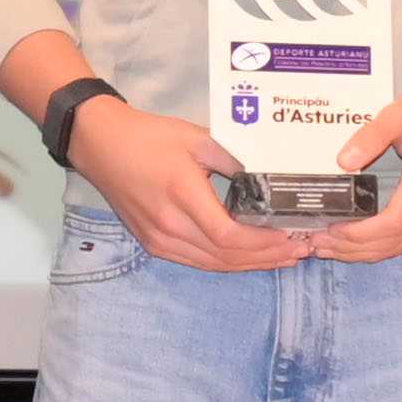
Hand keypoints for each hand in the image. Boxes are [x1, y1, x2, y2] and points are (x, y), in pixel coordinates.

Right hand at [63, 91, 308, 274]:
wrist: (100, 145)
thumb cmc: (150, 137)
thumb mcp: (197, 138)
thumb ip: (236, 159)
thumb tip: (272, 178)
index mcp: (181, 194)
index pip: (229, 234)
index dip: (264, 242)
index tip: (293, 236)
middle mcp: (169, 225)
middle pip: (226, 255)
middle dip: (267, 256)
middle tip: (301, 250)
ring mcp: (159, 239)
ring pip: (213, 264)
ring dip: (251, 265)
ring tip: (283, 258)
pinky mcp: (153, 244)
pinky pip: (197, 262)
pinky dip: (227, 263)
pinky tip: (249, 258)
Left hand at [314, 74, 401, 261]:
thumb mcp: (399, 113)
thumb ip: (370, 136)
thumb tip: (342, 162)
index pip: (391, 223)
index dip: (357, 234)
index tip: (329, 230)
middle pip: (393, 242)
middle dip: (353, 248)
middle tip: (318, 243)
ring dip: (365, 252)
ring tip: (330, 248)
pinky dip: (383, 247)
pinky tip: (359, 245)